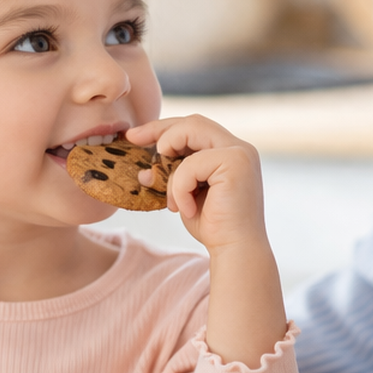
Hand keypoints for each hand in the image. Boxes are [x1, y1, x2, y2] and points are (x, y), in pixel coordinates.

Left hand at [125, 115, 285, 368]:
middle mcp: (239, 147)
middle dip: (159, 129)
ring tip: (171, 199)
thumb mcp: (185, 194)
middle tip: (133, 139)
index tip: (136, 136)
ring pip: (190, 134)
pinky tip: (186, 210)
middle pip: (192, 122)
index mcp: (230, 152)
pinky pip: (190, 165)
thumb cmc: (212, 227)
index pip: (194, 129)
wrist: (234, 251)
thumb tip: (145, 170)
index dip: (164, 129)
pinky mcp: (236, 162)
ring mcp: (240, 152)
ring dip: (170, 166)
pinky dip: (179, 188)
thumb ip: (172, 176)